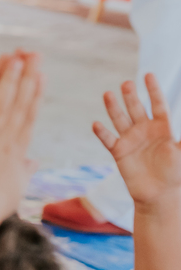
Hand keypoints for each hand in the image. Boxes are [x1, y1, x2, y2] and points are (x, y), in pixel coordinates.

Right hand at [93, 74, 180, 208]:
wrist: (159, 194)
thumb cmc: (176, 173)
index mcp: (163, 127)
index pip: (158, 104)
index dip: (153, 90)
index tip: (148, 74)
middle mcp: (144, 130)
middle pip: (136, 108)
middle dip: (131, 96)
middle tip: (127, 83)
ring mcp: (130, 140)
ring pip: (120, 119)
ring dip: (113, 107)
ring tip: (107, 94)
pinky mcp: (119, 152)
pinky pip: (108, 140)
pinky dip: (102, 133)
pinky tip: (96, 124)